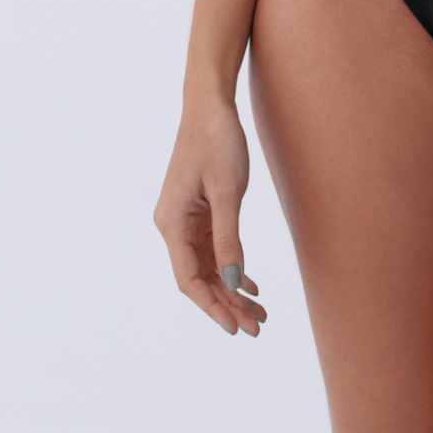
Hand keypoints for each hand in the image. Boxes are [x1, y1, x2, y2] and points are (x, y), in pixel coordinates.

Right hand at [153, 98, 266, 336]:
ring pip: (209, 266)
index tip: (235, 328)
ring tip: (260, 312)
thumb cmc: (217, 141)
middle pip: (200, 277)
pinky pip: (214, 249)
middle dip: (227, 303)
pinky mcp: (200, 212)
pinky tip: (251, 284)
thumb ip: (229, 238)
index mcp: (172, 223)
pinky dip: (233, 267)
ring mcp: (186, 220)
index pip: (188, 279)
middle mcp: (173, 226)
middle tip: (258, 326)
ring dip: (232, 289)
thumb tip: (232, 281)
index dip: (212, 306)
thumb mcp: (228, 191)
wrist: (212, 105)